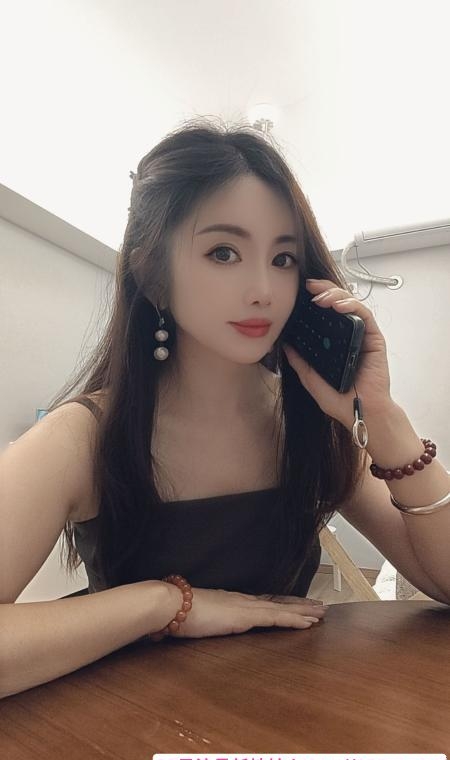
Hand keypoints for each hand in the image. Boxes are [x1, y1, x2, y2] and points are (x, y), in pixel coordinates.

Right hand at [151, 587, 327, 639]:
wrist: (170, 605)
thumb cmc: (176, 614)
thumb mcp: (193, 619)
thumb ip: (201, 621)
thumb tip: (197, 626)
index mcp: (231, 602)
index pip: (262, 603)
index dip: (280, 604)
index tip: (294, 604)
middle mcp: (242, 601)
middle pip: (277, 602)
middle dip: (298, 605)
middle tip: (319, 607)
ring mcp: (246, 607)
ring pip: (282, 609)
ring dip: (303, 611)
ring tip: (322, 613)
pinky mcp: (246, 616)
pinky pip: (277, 619)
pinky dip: (294, 620)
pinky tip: (308, 623)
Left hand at [282, 279, 392, 430]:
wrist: (361, 413)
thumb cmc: (340, 400)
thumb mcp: (311, 379)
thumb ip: (300, 362)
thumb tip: (285, 345)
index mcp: (335, 342)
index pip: (326, 314)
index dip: (315, 299)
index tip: (300, 293)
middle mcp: (350, 335)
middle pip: (339, 303)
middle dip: (324, 290)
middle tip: (309, 287)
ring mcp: (363, 335)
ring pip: (352, 304)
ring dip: (336, 295)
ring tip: (321, 298)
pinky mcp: (375, 339)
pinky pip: (365, 315)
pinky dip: (352, 306)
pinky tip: (338, 306)